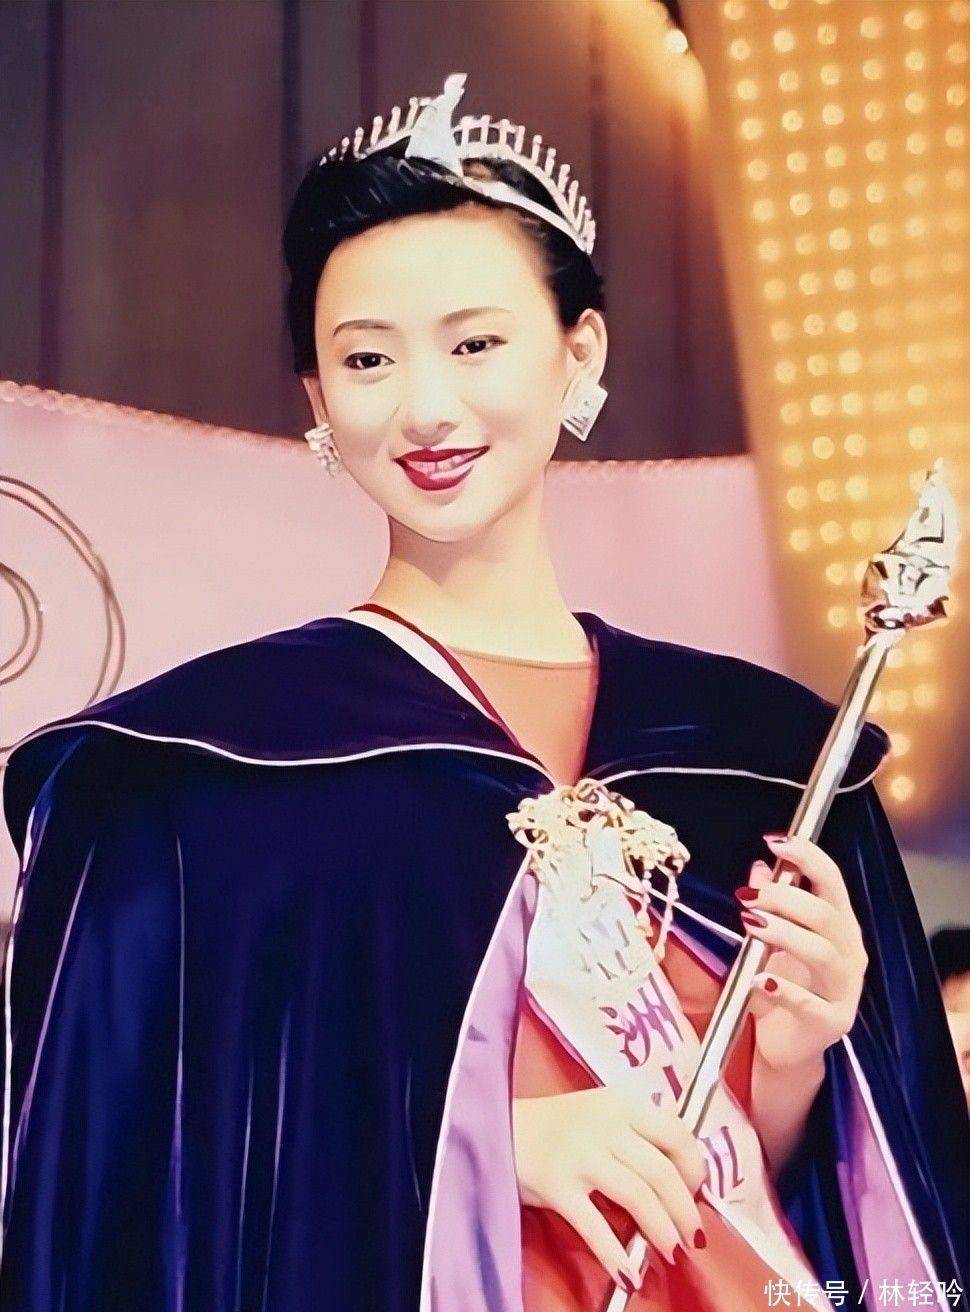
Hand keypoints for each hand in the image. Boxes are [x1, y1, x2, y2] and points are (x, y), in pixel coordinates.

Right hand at [512, 1086, 706, 1292]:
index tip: (696, 1191)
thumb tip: (678, 1174)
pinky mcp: (557, 1185)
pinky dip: (617, 1254)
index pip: (676, 1133)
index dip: (695, 1168)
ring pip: (638, 1196)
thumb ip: (634, 1133)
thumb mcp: (599, 1113)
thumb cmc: (554, 1126)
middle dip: (685, 1211)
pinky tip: (629, 1273)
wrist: (496, 1128)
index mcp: (620, 1103)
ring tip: (671, 1252)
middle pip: (662, 1172)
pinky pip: (596, 1226)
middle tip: (692, 1237)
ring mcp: (580, 1154)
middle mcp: (605, 1125)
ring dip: (662, 1231)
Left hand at [737, 833, 868, 1071]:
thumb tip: (758, 868)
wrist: (788, 1045)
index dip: (807, 857)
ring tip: (750, 924)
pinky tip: (759, 979)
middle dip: (785, 898)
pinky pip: (810, 1004)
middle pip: (826, 915)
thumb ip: (770, 905)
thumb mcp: (773, 940)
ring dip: (783, 933)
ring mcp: (844, 990)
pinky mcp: (831, 1023)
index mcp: (839, 926)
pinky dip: (783, 989)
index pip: (833, 882)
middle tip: (748, 896)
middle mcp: (849, 954)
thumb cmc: (785, 984)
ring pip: (822, 952)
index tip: (774, 841)